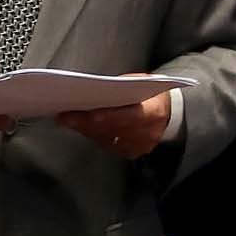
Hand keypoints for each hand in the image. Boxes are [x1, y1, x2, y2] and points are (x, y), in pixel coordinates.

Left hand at [56, 80, 171, 159]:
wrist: (170, 112)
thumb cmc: (151, 92)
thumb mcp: (141, 83)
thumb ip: (120, 87)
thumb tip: (92, 90)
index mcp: (154, 112)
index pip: (127, 117)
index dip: (106, 117)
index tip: (86, 114)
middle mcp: (148, 133)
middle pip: (111, 129)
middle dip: (85, 122)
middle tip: (64, 116)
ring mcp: (140, 145)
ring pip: (105, 139)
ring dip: (85, 129)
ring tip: (67, 119)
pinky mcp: (132, 152)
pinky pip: (107, 145)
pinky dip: (93, 135)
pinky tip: (81, 127)